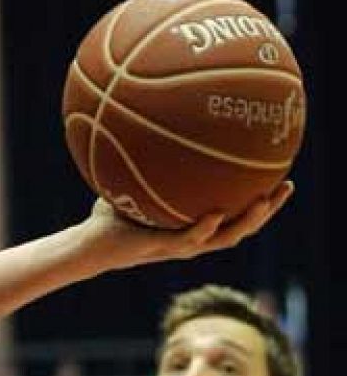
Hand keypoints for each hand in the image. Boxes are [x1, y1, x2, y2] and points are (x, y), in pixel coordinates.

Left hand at [85, 180, 294, 272]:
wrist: (89, 246)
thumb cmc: (109, 217)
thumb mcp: (133, 184)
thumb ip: (147, 163)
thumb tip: (153, 127)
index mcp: (194, 228)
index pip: (236, 216)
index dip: (261, 202)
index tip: (279, 179)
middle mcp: (194, 240)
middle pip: (243, 227)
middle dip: (268, 209)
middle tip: (287, 186)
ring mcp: (180, 247)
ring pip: (225, 238)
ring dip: (247, 221)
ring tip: (263, 200)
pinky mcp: (161, 248)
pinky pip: (188, 239)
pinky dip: (203, 228)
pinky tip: (215, 213)